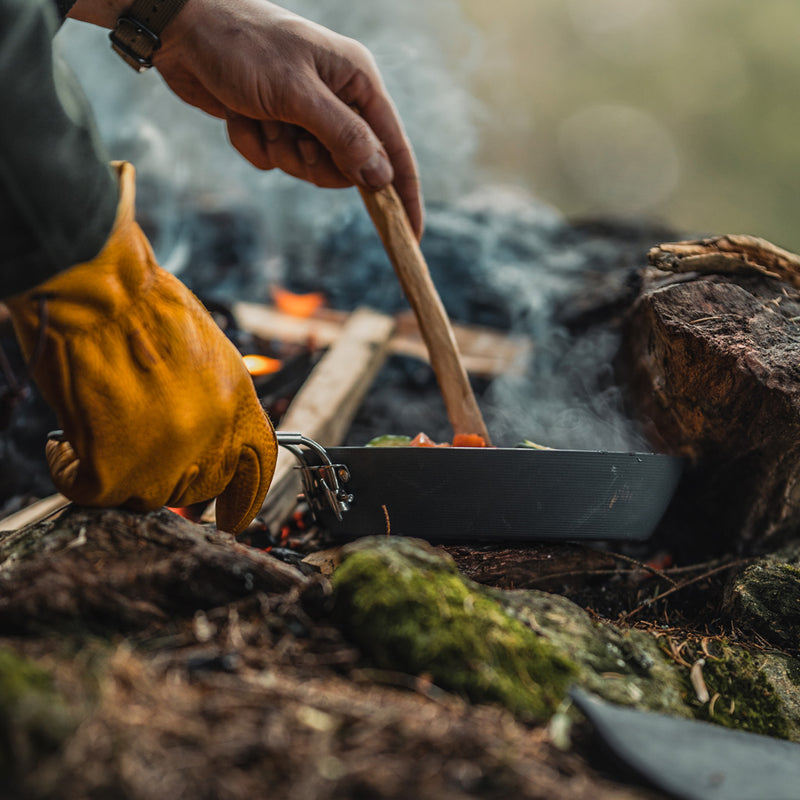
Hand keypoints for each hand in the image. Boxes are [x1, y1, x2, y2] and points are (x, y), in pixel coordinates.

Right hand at [6, 162, 276, 533]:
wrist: (98, 292)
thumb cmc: (144, 307)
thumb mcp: (208, 353)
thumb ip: (215, 403)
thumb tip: (203, 441)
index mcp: (238, 404)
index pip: (255, 468)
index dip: (245, 500)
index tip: (231, 519)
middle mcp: (209, 438)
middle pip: (197, 487)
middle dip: (174, 482)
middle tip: (143, 464)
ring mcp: (162, 460)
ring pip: (145, 496)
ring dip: (120, 474)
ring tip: (98, 434)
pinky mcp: (111, 471)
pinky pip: (89, 492)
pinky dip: (70, 470)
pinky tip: (65, 444)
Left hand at [69, 0, 423, 237]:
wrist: (181, 29)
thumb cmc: (243, 46)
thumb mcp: (297, 93)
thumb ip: (343, 136)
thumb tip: (382, 178)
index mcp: (357, 81)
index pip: (393, 148)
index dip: (404, 194)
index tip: (411, 235)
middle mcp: (337, 99)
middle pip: (348, 168)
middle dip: (314, 163)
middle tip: (292, 137)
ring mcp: (305, 114)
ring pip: (309, 169)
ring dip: (279, 151)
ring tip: (260, 116)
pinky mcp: (275, 124)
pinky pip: (275, 161)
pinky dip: (254, 145)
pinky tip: (240, 115)